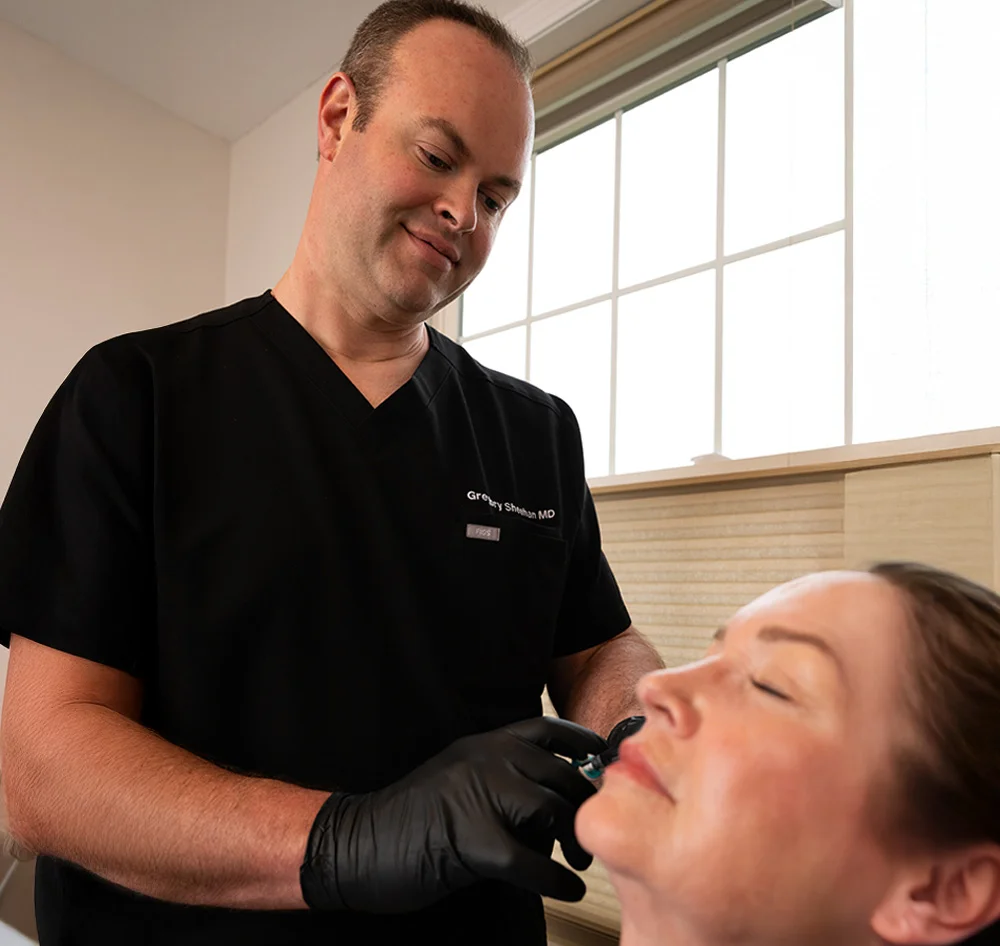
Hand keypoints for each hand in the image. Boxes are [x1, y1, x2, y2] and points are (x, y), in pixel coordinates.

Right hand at [300, 717, 606, 912]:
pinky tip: (566, 891)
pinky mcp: (471, 841)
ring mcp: (477, 796)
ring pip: (550, 813)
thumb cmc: (410, 818)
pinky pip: (532, 861)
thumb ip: (501, 777)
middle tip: (590, 835)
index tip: (604, 760)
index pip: (546, 730)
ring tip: (579, 864)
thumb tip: (554, 803)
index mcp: (483, 745)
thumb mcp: (457, 777)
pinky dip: (556, 881)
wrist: (355, 843)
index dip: (582, 743)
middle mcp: (484, 760)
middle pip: (560, 775)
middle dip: (584, 808)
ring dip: (573, 844)